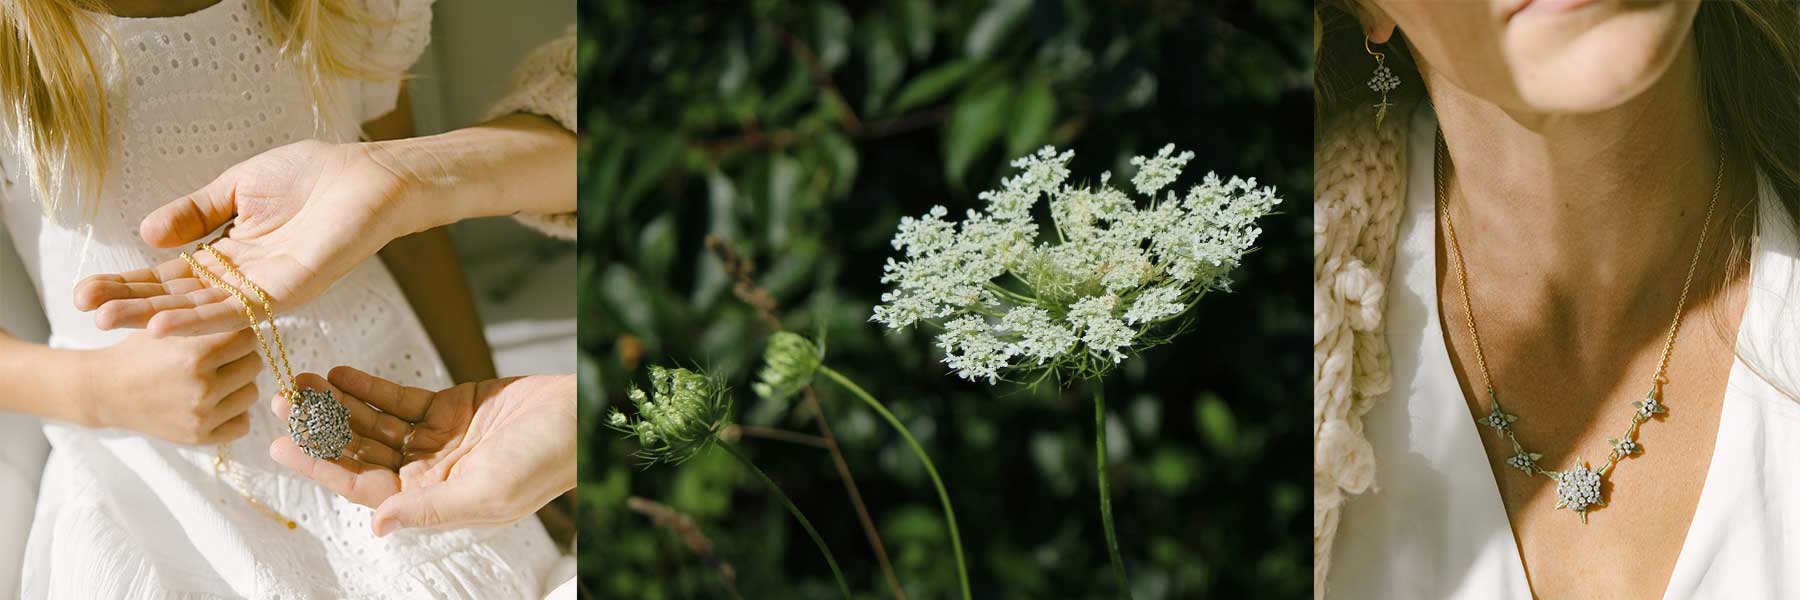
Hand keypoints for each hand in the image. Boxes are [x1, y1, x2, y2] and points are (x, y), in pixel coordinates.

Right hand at [72, 140, 410, 336]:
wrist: (368, 174)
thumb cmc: (313, 175)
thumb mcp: (238, 188)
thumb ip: (195, 212)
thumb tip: (146, 234)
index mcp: (233, 255)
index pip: (173, 275)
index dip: (131, 283)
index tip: (86, 292)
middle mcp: (246, 279)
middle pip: (180, 297)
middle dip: (132, 304)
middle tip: (84, 312)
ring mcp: (267, 289)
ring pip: (203, 309)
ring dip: (155, 316)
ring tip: (110, 321)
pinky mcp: (292, 290)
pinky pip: (240, 309)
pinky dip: (200, 317)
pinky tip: (163, 323)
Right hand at [82, 329, 262, 444]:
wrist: (105, 391)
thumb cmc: (138, 353)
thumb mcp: (164, 327)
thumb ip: (204, 320)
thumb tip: (248, 310)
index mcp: (195, 355)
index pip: (248, 337)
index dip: (237, 333)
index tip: (226, 334)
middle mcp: (203, 387)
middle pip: (254, 364)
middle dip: (240, 357)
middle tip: (221, 357)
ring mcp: (203, 415)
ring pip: (252, 393)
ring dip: (239, 385)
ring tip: (215, 378)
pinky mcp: (201, 437)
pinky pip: (242, 422)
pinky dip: (233, 412)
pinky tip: (215, 402)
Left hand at [270, 368, 575, 535]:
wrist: (581, 419)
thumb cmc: (544, 462)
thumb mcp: (486, 492)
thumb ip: (428, 508)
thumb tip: (377, 525)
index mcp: (432, 500)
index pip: (361, 485)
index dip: (320, 464)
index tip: (281, 445)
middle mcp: (427, 473)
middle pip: (360, 451)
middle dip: (320, 429)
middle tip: (283, 404)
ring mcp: (437, 440)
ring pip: (374, 422)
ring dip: (338, 404)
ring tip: (303, 383)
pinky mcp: (450, 408)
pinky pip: (399, 399)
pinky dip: (369, 386)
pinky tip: (340, 374)